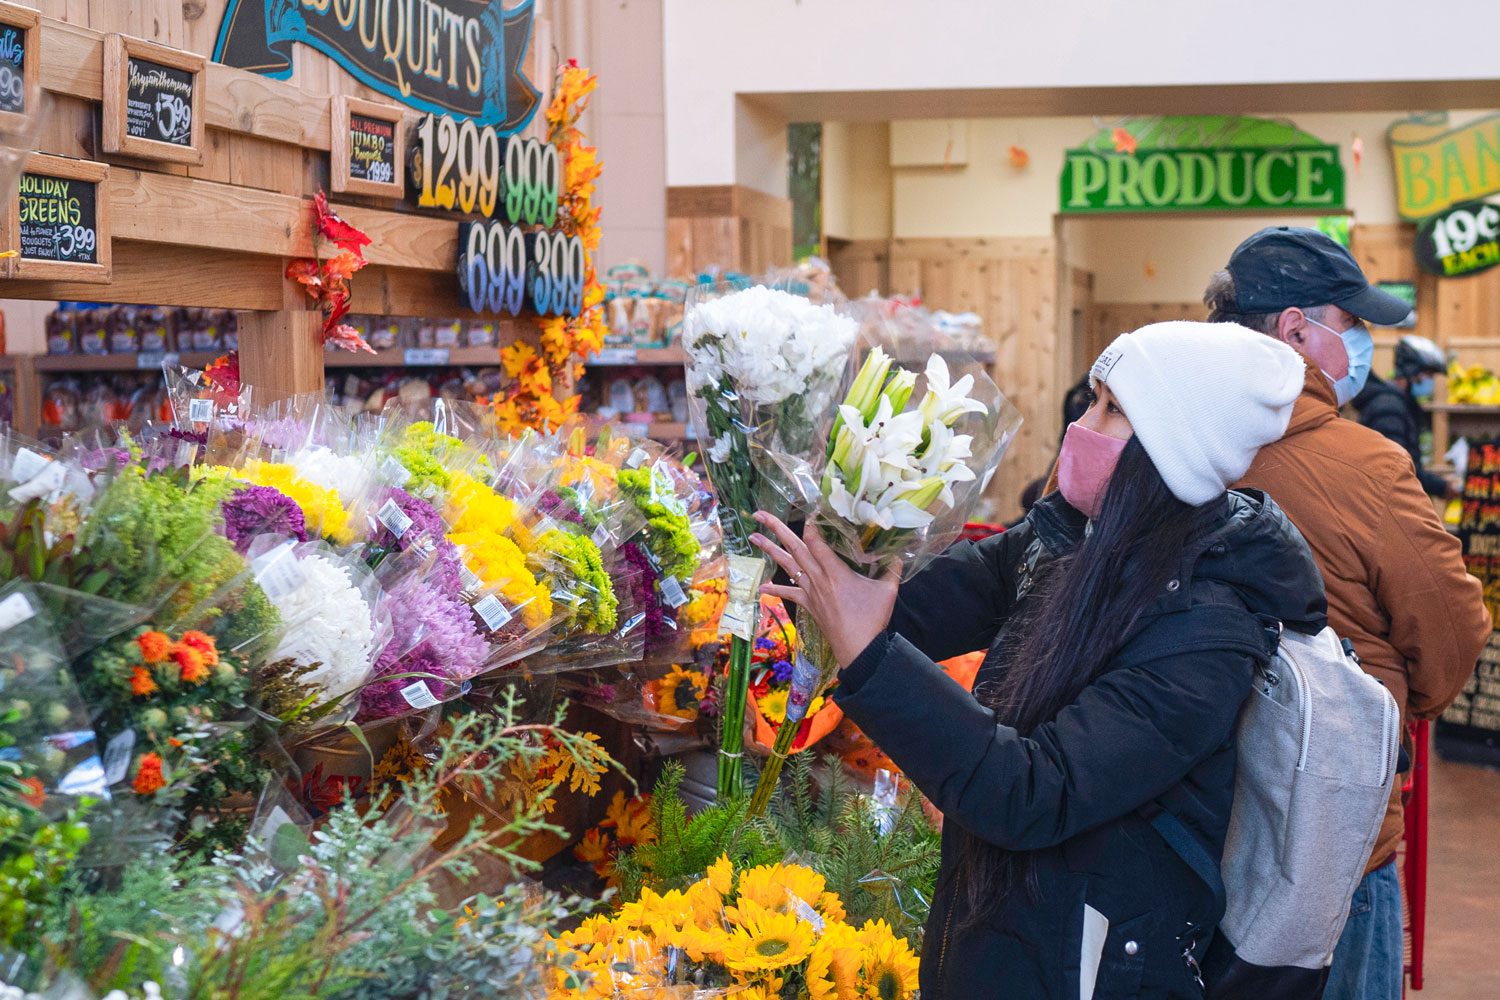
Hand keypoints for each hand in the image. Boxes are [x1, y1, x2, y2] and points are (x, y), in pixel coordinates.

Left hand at [750, 511, 901, 667]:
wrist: (859, 648)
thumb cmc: (872, 618)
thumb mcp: (887, 591)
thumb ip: (892, 569)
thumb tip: (900, 553)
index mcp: (835, 572)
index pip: (817, 542)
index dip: (811, 525)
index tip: (808, 510)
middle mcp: (818, 578)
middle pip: (795, 548)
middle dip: (776, 529)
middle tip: (760, 514)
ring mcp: (810, 591)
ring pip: (787, 566)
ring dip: (769, 550)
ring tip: (753, 536)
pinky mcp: (808, 604)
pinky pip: (788, 593)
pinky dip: (775, 588)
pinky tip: (761, 585)